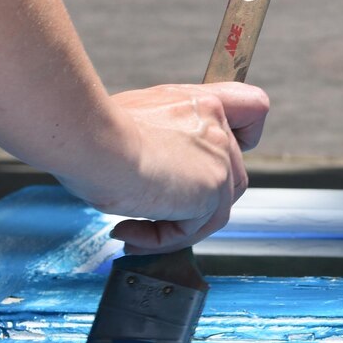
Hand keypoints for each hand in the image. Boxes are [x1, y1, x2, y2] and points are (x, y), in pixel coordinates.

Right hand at [55, 82, 270, 252]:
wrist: (90, 140)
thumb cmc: (94, 131)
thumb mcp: (132, 124)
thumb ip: (161, 141)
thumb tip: (157, 173)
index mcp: (197, 103)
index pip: (252, 107)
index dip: (245, 134)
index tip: (221, 153)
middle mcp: (215, 125)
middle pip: (232, 178)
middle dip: (194, 205)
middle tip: (149, 213)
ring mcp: (219, 157)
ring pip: (214, 210)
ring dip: (174, 227)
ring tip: (130, 229)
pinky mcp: (213, 188)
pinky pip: (193, 228)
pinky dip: (159, 238)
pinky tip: (126, 232)